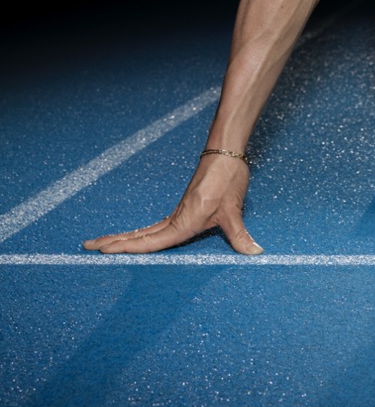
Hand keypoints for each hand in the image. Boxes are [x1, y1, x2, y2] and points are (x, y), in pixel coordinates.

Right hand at [82, 154, 262, 254]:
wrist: (227, 152)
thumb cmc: (228, 179)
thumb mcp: (234, 209)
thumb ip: (240, 235)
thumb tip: (256, 254)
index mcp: (184, 222)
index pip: (151, 241)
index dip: (128, 248)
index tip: (104, 252)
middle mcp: (176, 219)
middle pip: (139, 235)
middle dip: (114, 242)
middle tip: (86, 247)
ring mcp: (177, 213)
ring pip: (145, 230)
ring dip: (122, 237)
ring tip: (100, 244)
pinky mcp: (183, 208)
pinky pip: (155, 226)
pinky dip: (139, 234)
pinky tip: (135, 238)